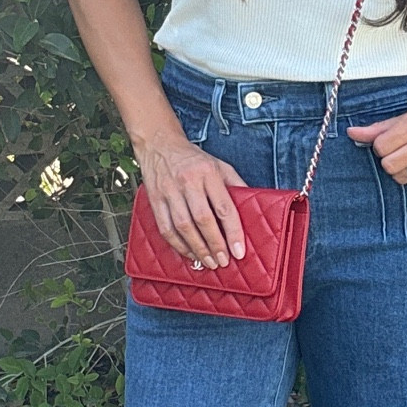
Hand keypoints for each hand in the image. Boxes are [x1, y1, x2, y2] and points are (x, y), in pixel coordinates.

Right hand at [137, 133, 248, 268]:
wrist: (159, 145)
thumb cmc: (193, 159)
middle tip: (223, 261)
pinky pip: (166, 228)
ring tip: (208, 262)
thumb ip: (236, 185)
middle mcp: (188, 182)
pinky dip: (178, 245)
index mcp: (208, 173)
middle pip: (203, 219)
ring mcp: (169, 191)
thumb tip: (251, 209)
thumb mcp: (220, 165)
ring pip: (183, 226)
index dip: (232, 232)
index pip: (224, 207)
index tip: (238, 251)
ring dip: (197, 248)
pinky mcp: (155, 200)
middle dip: (215, 244)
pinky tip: (189, 253)